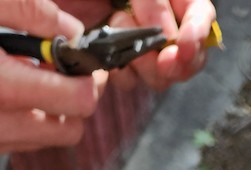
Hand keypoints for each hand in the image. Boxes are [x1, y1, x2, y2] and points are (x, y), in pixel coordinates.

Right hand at [0, 0, 104, 154]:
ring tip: (29, 73)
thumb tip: (72, 32)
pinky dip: (29, 117)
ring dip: (53, 109)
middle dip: (76, 97)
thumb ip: (29, 11)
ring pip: (50, 138)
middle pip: (72, 129)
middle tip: (59, 65)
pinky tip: (8, 87)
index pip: (77, 101)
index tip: (77, 54)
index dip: (87, 75)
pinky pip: (24, 141)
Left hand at [63, 0, 216, 89]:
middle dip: (174, 61)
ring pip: (161, 75)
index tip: (184, 46)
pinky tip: (108, 57)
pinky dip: (121, 74)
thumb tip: (168, 38)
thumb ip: (154, 2)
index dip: (198, 33)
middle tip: (161, 59)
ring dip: (145, 64)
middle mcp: (161, 22)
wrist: (48, 2)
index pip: (202, 16)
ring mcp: (140, 44)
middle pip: (188, 56)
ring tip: (120, 32)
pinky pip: (130, 80)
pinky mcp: (117, 60)